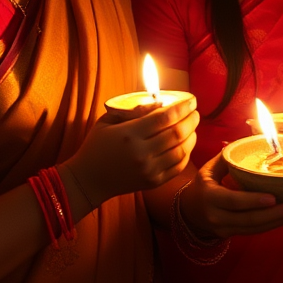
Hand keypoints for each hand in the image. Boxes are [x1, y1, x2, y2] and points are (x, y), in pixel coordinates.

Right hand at [67, 97, 199, 205]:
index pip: (164, 117)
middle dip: (191, 119)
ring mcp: (149, 170)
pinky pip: (178, 166)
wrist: (88, 180)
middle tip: (195, 111)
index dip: (182, 107)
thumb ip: (134, 109)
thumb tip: (160, 101)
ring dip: (192, 135)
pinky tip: (186, 144)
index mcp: (130, 134)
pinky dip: (187, 153)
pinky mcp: (153, 182)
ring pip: (181, 150)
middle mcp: (142, 153)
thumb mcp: (109, 120)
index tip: (191, 100)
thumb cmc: (97, 145)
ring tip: (193, 126)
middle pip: (177, 133)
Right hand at [179, 153, 282, 239]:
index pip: (234, 201)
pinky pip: (255, 231)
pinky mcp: (233, 235)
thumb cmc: (203, 184)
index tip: (273, 197)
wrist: (189, 212)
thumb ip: (227, 156)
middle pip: (249, 219)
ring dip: (280, 221)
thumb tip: (247, 139)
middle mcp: (217, 217)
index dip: (253, 201)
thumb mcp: (209, 169)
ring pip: (255, 228)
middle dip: (276, 213)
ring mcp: (225, 229)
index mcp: (210, 197)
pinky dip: (274, 224)